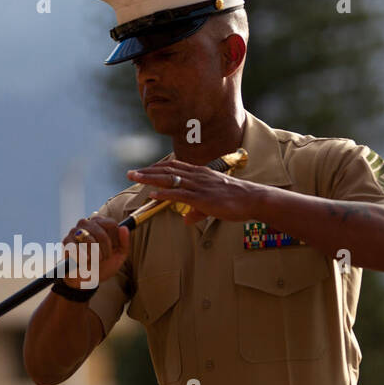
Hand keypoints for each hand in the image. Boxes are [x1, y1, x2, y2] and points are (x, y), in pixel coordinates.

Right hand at [62, 215, 128, 287]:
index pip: (112, 224)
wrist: (85, 280)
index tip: (113, 250)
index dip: (115, 240)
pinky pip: (76, 248)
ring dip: (94, 254)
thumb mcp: (118, 257)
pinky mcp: (66, 242)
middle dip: (105, 250)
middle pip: (101, 233)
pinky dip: (82, 258)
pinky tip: (84, 261)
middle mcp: (86, 223)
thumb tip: (124, 228)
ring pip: (89, 239)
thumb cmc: (103, 266)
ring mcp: (75, 231)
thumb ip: (124, 243)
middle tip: (103, 258)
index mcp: (100, 224)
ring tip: (93, 260)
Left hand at [129, 159, 264, 223]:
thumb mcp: (214, 202)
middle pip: (167, 170)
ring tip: (135, 178)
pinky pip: (180, 194)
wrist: (253, 199)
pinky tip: (152, 195)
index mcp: (200, 173)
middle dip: (147, 171)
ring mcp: (199, 186)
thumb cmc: (236, 200)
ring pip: (170, 179)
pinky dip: (164, 194)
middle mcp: (197, 176)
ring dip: (150, 178)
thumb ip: (197, 210)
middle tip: (130, 173)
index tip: (143, 170)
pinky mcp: (202, 198)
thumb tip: (186, 218)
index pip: (174, 166)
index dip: (156, 168)